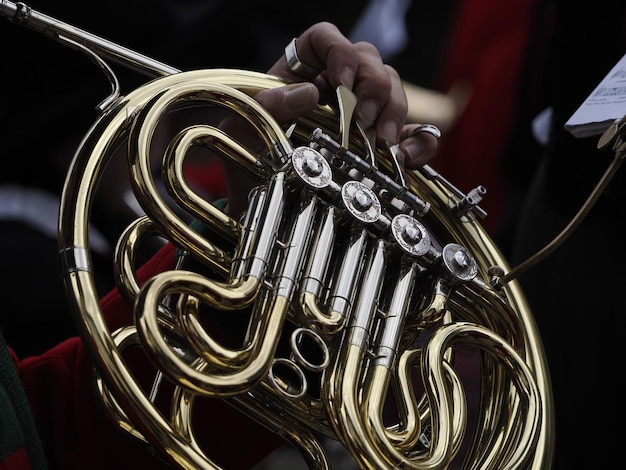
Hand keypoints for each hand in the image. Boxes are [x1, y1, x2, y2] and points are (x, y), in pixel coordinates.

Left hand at [223, 22, 438, 214]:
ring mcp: (360, 111)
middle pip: (369, 62)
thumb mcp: (243, 128)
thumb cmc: (249, 154)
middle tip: (364, 120)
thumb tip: (308, 92)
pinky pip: (410, 132)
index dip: (340, 51)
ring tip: (381, 142)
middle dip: (373, 88)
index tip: (341, 81)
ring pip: (392, 90)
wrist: (260, 193)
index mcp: (300, 69)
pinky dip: (417, 142)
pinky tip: (406, 158)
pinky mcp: (378, 141)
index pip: (325, 38)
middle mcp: (334, 83)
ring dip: (394, 113)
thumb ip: (267, 106)